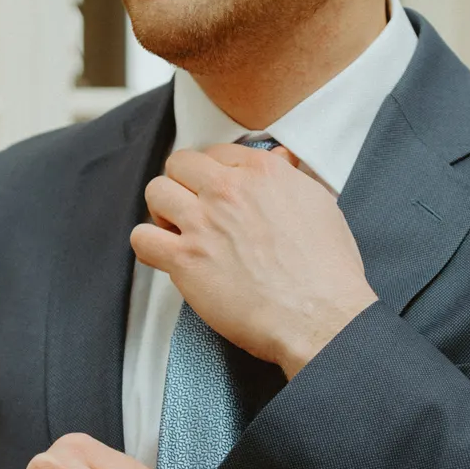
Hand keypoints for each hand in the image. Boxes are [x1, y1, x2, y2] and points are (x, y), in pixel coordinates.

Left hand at [131, 143, 376, 376]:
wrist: (319, 315)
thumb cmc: (327, 269)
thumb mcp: (319, 205)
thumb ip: (292, 179)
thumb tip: (281, 161)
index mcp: (262, 172)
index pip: (217, 153)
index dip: (213, 173)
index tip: (216, 190)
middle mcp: (228, 190)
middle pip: (179, 164)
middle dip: (183, 183)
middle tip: (193, 207)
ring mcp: (203, 224)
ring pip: (156, 192)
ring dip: (163, 210)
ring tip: (178, 230)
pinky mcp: (185, 260)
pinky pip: (142, 239)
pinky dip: (149, 245)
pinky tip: (167, 255)